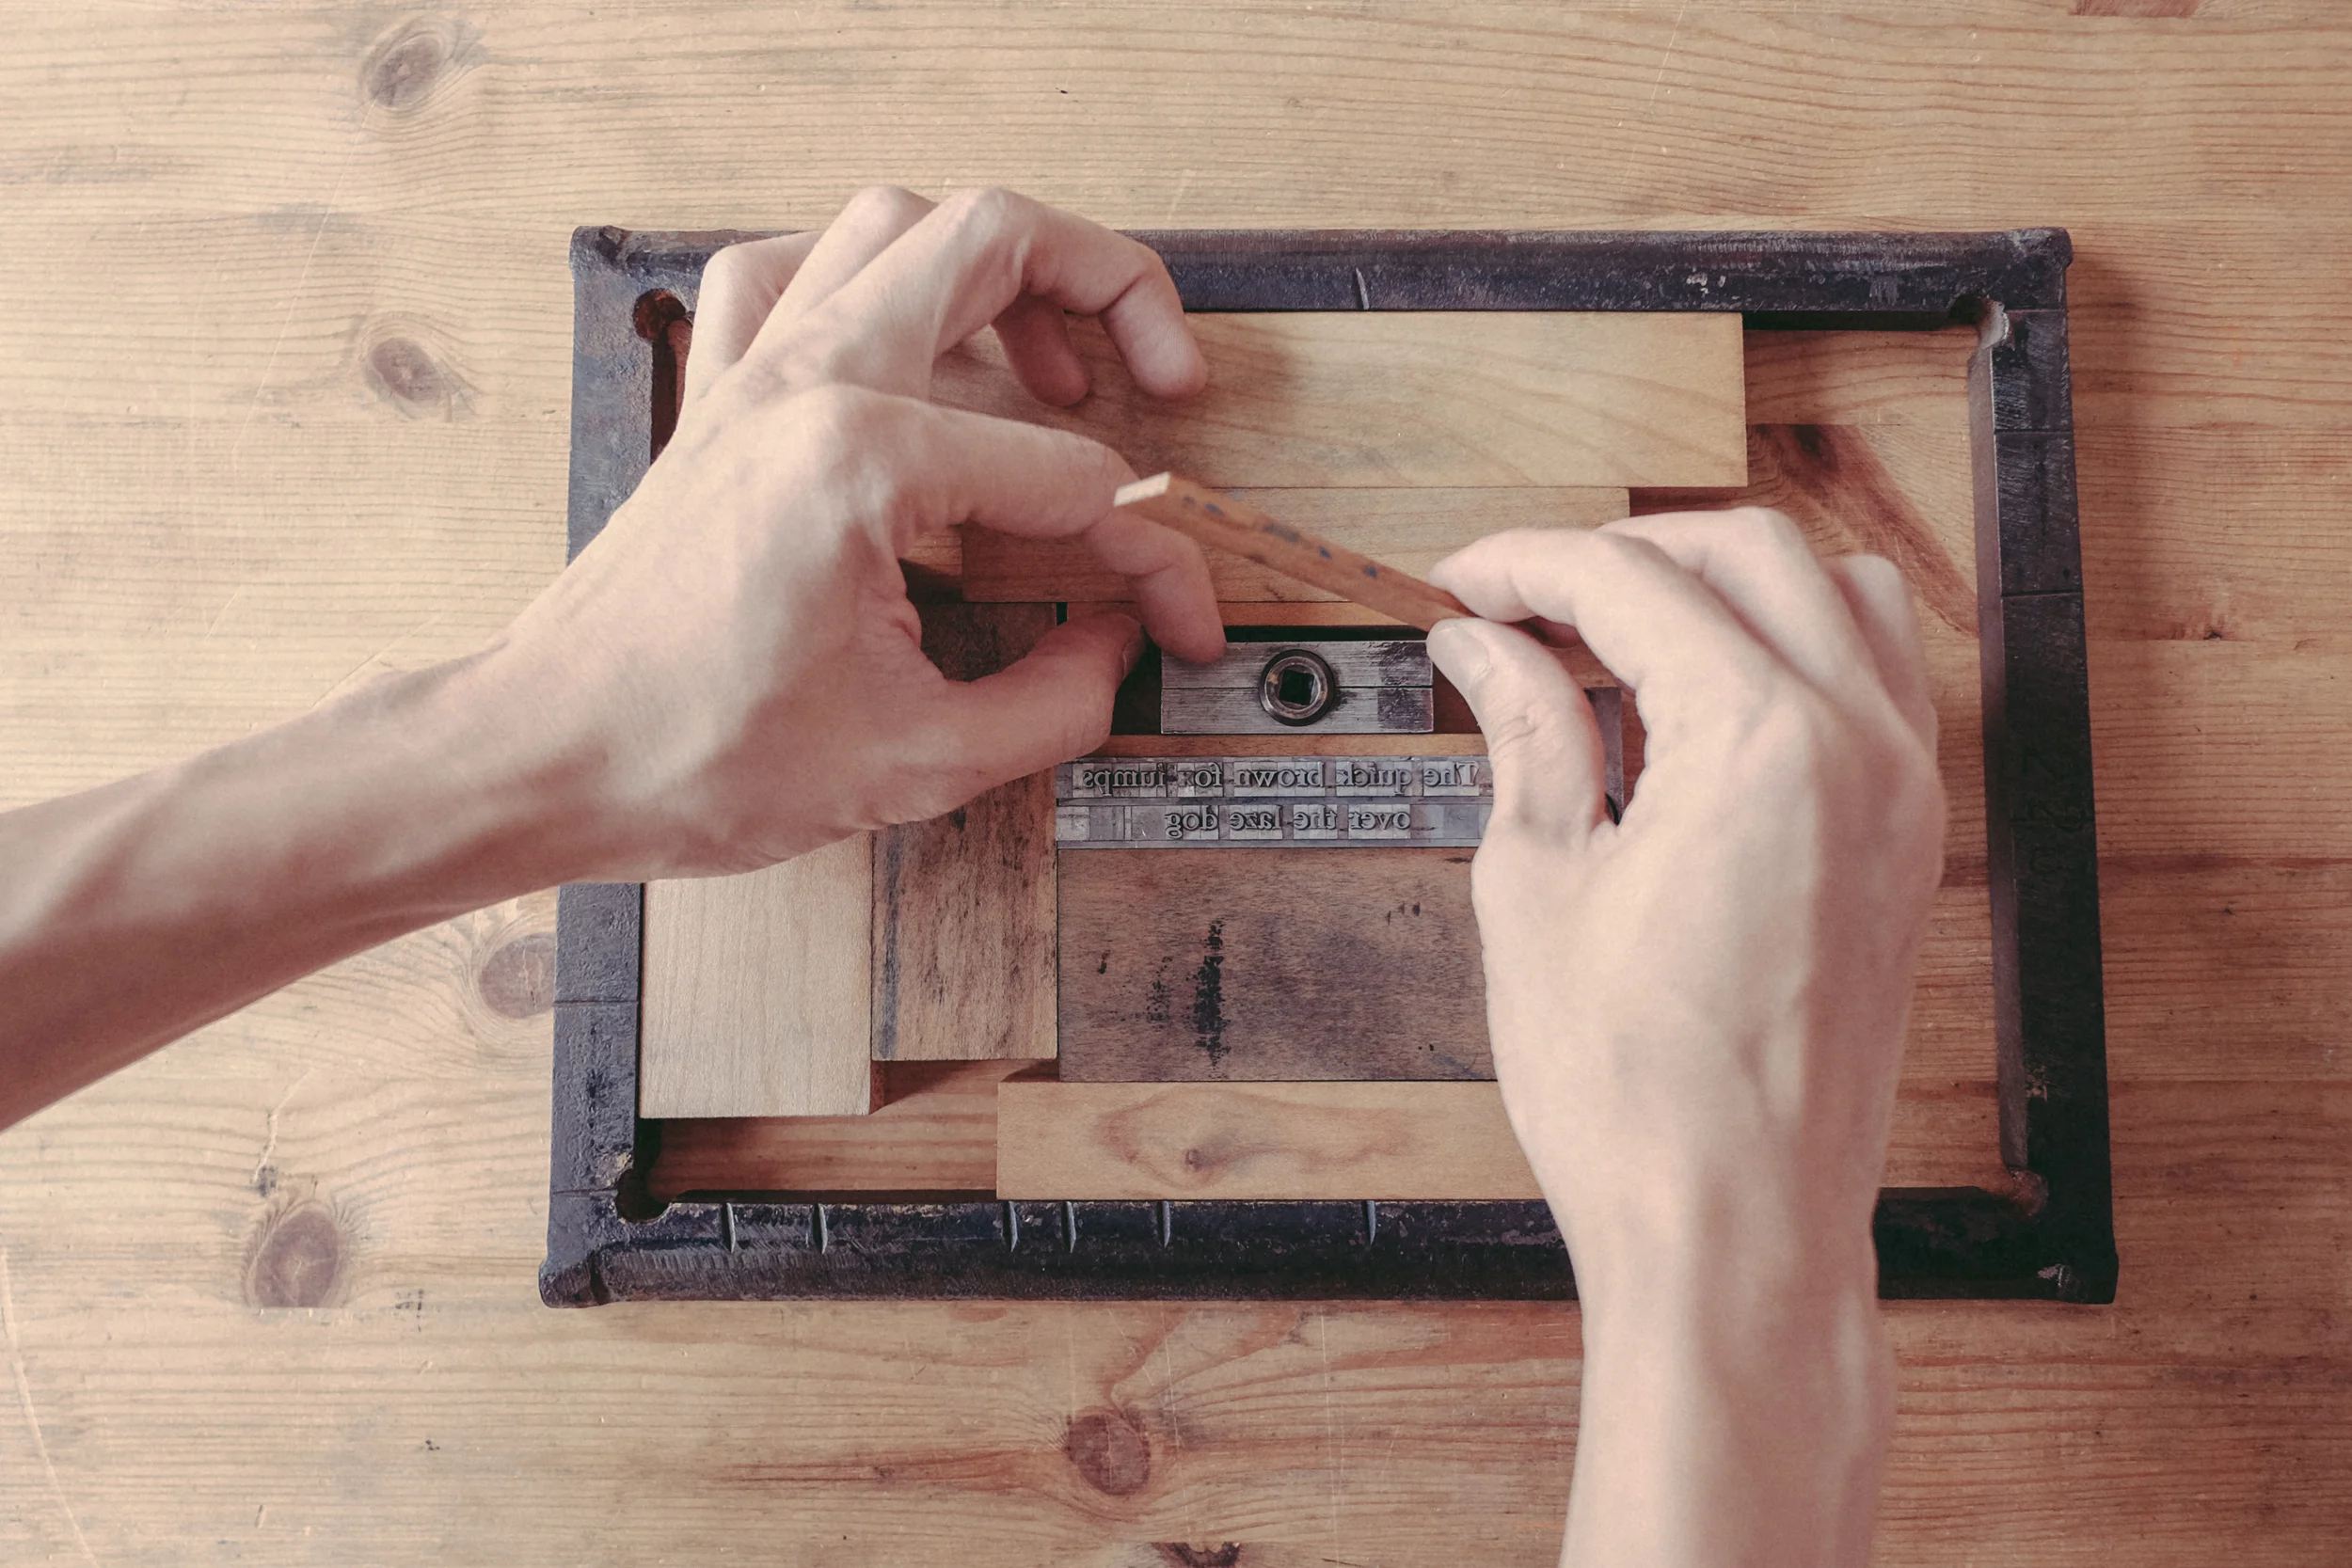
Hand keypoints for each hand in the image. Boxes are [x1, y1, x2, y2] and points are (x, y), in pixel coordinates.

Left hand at [475, 186, 1226, 876]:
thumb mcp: (916, 763)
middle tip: (1167, 374)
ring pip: (892, 224)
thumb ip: (1054, 704)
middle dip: (1113, 290)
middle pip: (993, 240)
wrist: (547, 755)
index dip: (1149, 557)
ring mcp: (753, 376)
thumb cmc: (690, 754)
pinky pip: (785, 271)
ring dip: (994, 264)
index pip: (1070, 480)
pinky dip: (861, 276)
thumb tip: (1117, 651)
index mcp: (863, 460)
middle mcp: (807, 383)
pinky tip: (906, 336)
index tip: (1172, 620)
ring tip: (1054, 352)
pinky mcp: (717, 399)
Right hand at [1426, 509, 1945, 1566]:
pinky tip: (1702, 706)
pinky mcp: (1910, 841)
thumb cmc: (1641, 1097)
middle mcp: (1860, 747)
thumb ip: (1526, 736)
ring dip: (1719, 585)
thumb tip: (1488, 650)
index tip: (1464, 582)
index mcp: (1762, 742)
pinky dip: (1792, 650)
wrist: (1736, 1227)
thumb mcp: (1538, 887)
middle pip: (1743, 550)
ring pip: (1833, 593)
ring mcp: (1904, 792)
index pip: (1630, 582)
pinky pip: (1875, 680)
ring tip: (1614, 640)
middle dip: (1619, 553)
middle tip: (1519, 602)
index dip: (1524, 565)